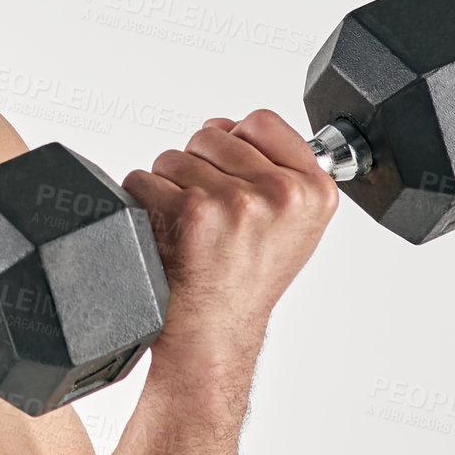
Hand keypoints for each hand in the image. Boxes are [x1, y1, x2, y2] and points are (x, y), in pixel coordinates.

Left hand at [121, 109, 340, 380]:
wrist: (212, 332)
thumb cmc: (244, 280)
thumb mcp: (293, 225)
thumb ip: (278, 168)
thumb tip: (230, 125)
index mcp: (313, 192)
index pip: (259, 121)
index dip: (236, 145)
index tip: (235, 180)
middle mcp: (278, 195)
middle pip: (211, 134)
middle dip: (200, 168)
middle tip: (212, 219)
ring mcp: (232, 202)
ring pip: (173, 156)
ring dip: (170, 188)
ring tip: (192, 231)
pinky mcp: (187, 212)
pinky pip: (141, 179)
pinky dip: (142, 204)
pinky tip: (166, 236)